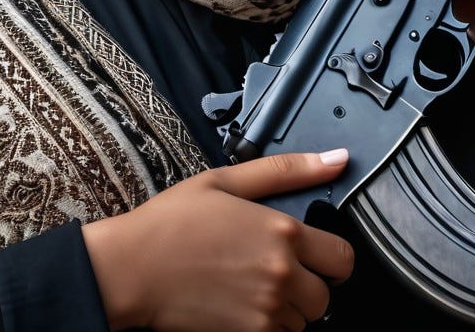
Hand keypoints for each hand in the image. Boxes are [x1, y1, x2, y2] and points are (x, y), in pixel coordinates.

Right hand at [83, 150, 354, 331]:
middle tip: (276, 271)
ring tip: (251, 286)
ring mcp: (265, 311)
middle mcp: (281, 274)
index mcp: (282, 232)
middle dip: (307, 285)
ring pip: (302, 322)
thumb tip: (337, 158)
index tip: (314, 255)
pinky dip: (266, 327)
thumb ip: (287, 170)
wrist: (131, 268)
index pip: (342, 257)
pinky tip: (241, 306)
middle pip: (325, 297)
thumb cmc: (173, 222)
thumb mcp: (226, 180)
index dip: (331, 257)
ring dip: (286, 309)